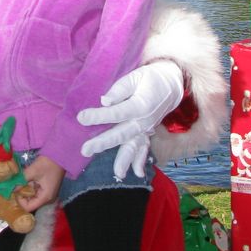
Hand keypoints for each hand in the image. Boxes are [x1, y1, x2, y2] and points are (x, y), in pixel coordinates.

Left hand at [18, 155, 63, 212]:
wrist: (59, 156)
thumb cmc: (47, 164)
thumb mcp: (32, 171)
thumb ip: (21, 181)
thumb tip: (11, 188)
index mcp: (45, 198)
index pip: (28, 207)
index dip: (19, 201)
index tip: (14, 191)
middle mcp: (47, 199)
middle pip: (29, 203)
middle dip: (21, 195)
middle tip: (14, 186)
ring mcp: (47, 195)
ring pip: (31, 197)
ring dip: (25, 190)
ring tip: (20, 181)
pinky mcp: (46, 190)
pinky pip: (35, 192)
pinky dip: (29, 187)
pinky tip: (26, 179)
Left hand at [77, 60, 183, 178]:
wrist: (170, 85)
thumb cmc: (149, 78)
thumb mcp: (135, 77)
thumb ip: (119, 89)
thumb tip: (104, 101)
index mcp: (140, 105)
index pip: (116, 113)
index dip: (98, 116)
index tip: (81, 118)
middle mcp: (144, 121)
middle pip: (121, 134)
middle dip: (103, 143)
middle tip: (85, 149)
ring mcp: (146, 129)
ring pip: (133, 146)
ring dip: (124, 160)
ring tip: (117, 173)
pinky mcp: (146, 133)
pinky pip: (144, 148)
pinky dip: (141, 161)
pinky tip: (137, 174)